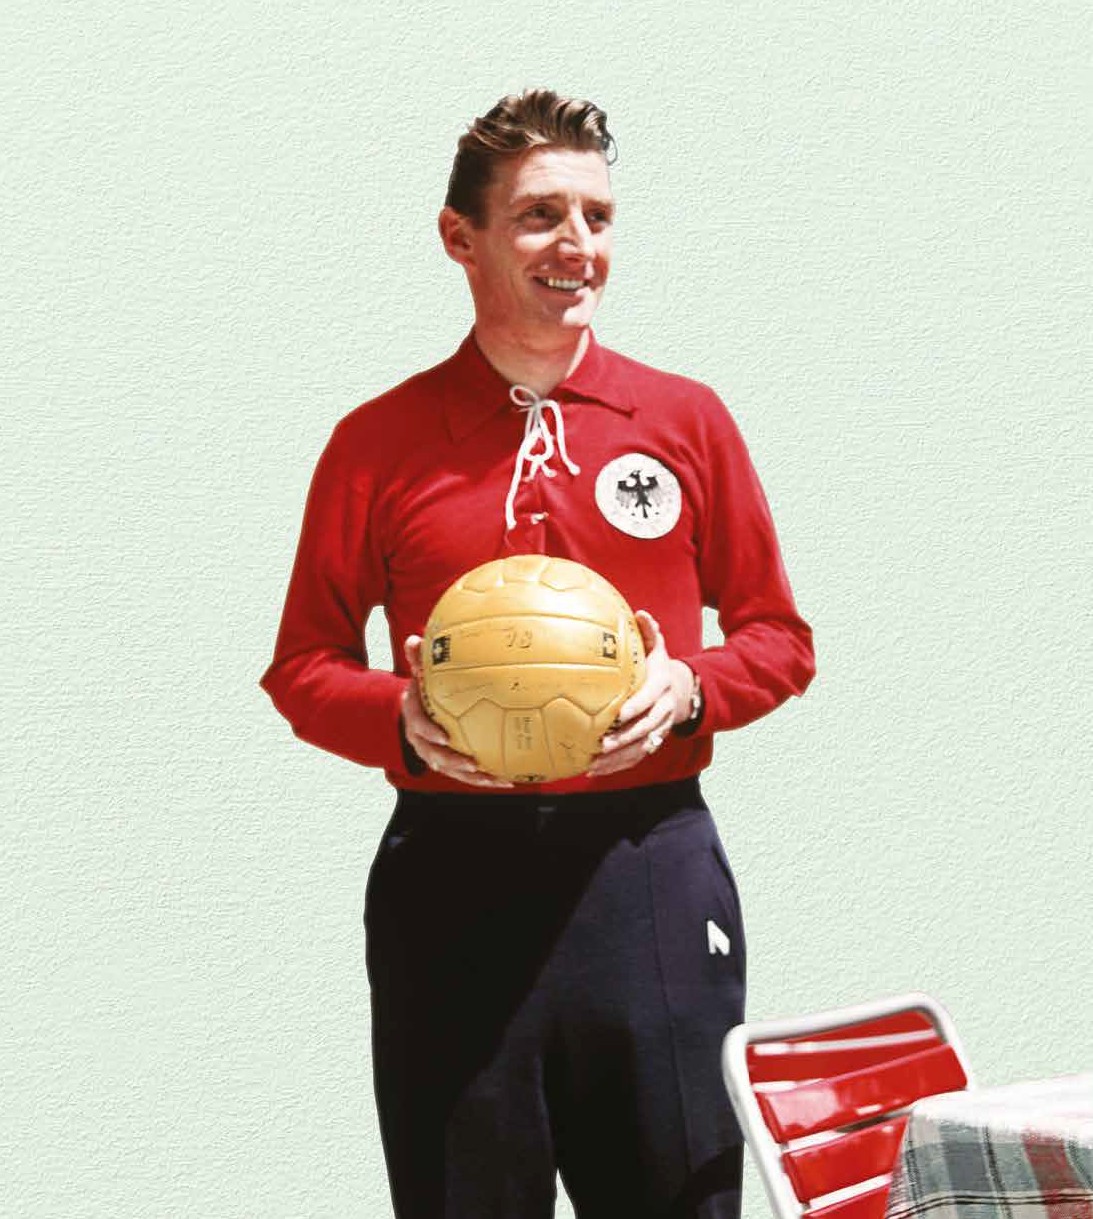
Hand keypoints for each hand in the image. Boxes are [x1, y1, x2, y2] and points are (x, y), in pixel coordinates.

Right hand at [401, 637, 513, 787]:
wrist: (419, 709)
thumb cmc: (424, 690)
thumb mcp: (420, 673)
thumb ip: (418, 659)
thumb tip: (413, 639)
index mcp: (414, 717)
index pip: (417, 726)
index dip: (429, 734)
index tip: (444, 737)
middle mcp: (421, 740)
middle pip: (434, 756)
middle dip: (453, 763)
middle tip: (472, 765)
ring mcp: (435, 754)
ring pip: (452, 770)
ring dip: (472, 777)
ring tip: (495, 779)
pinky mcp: (450, 763)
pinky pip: (466, 774)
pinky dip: (484, 779)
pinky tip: (507, 780)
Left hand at [585, 611, 694, 776]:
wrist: (683, 690)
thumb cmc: (660, 667)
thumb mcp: (659, 648)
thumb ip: (650, 632)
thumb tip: (641, 613)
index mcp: (661, 687)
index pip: (649, 699)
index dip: (635, 708)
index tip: (618, 714)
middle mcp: (663, 710)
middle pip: (645, 728)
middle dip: (624, 738)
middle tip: (602, 744)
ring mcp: (659, 728)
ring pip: (640, 747)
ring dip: (618, 758)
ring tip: (594, 764)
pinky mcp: (653, 741)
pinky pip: (636, 756)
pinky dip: (617, 765)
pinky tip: (595, 770)